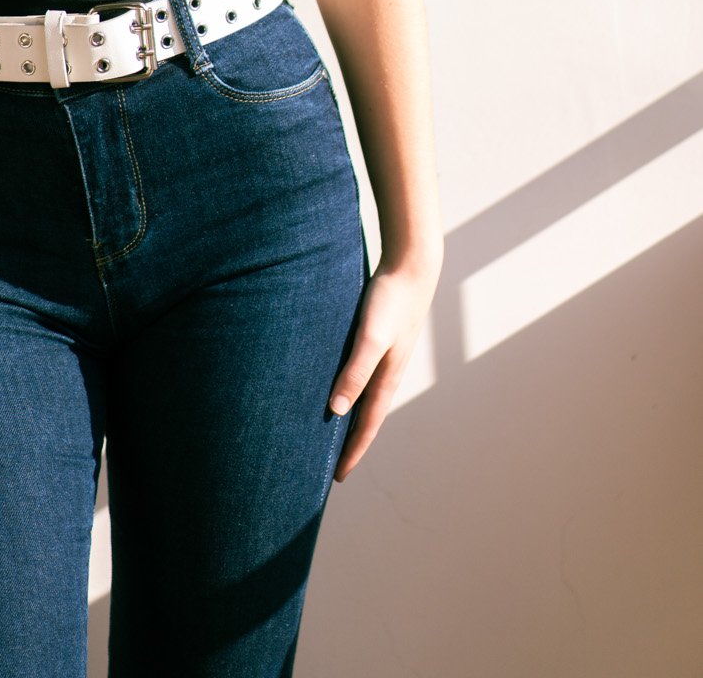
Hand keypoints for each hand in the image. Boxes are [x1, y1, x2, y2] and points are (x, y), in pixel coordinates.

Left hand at [327, 249, 441, 482]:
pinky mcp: (381, 341)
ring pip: (366, 398)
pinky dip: (353, 392)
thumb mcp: (370, 337)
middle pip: (367, 418)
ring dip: (352, 419)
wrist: (412, 267)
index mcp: (385, 379)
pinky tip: (341, 386)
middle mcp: (387, 374)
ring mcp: (386, 358)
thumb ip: (355, 370)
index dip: (351, 453)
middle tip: (332, 467)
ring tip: (334, 434)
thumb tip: (336, 410)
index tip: (337, 478)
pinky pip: (364, 377)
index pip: (365, 427)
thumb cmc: (390, 301)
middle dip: (351, 444)